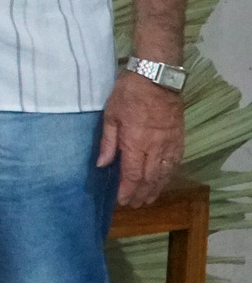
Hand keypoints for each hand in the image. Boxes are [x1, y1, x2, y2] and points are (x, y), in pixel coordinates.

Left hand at [99, 70, 185, 206]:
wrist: (158, 78)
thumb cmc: (128, 94)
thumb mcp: (110, 115)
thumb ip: (108, 142)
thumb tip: (102, 164)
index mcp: (135, 143)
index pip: (132, 175)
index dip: (128, 190)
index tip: (122, 201)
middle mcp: (155, 148)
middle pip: (149, 178)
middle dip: (141, 194)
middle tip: (134, 205)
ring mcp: (170, 144)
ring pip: (164, 173)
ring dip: (156, 189)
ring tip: (148, 199)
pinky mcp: (179, 139)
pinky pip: (175, 163)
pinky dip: (169, 176)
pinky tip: (164, 181)